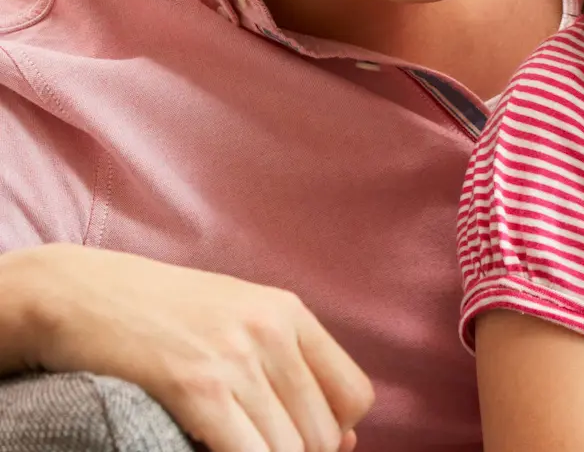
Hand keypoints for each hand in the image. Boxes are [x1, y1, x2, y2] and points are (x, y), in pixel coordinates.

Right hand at [0, 244, 373, 451]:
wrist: (80, 293)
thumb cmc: (158, 313)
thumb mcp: (236, 319)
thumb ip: (289, 366)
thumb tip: (345, 437)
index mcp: (289, 313)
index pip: (355, 394)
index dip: (338, 431)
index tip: (306, 440)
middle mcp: (272, 331)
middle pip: (323, 431)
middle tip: (258, 446)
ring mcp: (236, 359)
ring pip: (288, 449)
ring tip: (231, 446)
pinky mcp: (197, 387)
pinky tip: (211, 451)